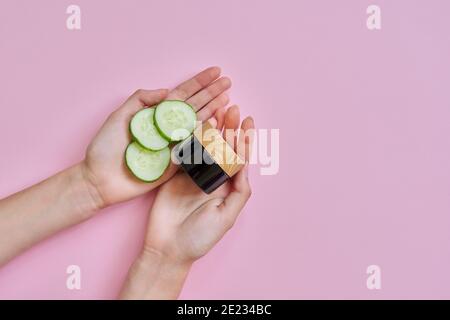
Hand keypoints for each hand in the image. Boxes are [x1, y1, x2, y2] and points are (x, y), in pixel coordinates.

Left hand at [82, 67, 230, 208]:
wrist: (101, 179)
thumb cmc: (106, 147)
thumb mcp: (120, 116)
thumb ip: (141, 100)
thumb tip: (167, 90)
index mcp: (155, 114)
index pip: (182, 94)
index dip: (199, 83)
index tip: (215, 72)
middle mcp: (168, 128)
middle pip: (195, 106)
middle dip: (212, 93)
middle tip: (228, 82)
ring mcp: (174, 145)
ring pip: (199, 124)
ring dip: (215, 110)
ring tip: (228, 98)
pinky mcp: (177, 163)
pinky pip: (196, 147)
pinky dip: (209, 136)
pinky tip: (220, 123)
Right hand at [119, 106, 253, 298]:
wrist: (167, 248)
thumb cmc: (199, 238)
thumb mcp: (226, 217)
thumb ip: (240, 192)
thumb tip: (246, 165)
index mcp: (227, 187)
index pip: (239, 159)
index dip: (245, 140)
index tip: (249, 122)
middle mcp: (212, 178)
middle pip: (224, 148)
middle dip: (230, 128)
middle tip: (234, 109)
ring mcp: (193, 175)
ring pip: (205, 146)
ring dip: (212, 128)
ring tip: (219, 109)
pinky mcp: (175, 174)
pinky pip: (185, 152)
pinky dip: (191, 137)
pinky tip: (196, 124)